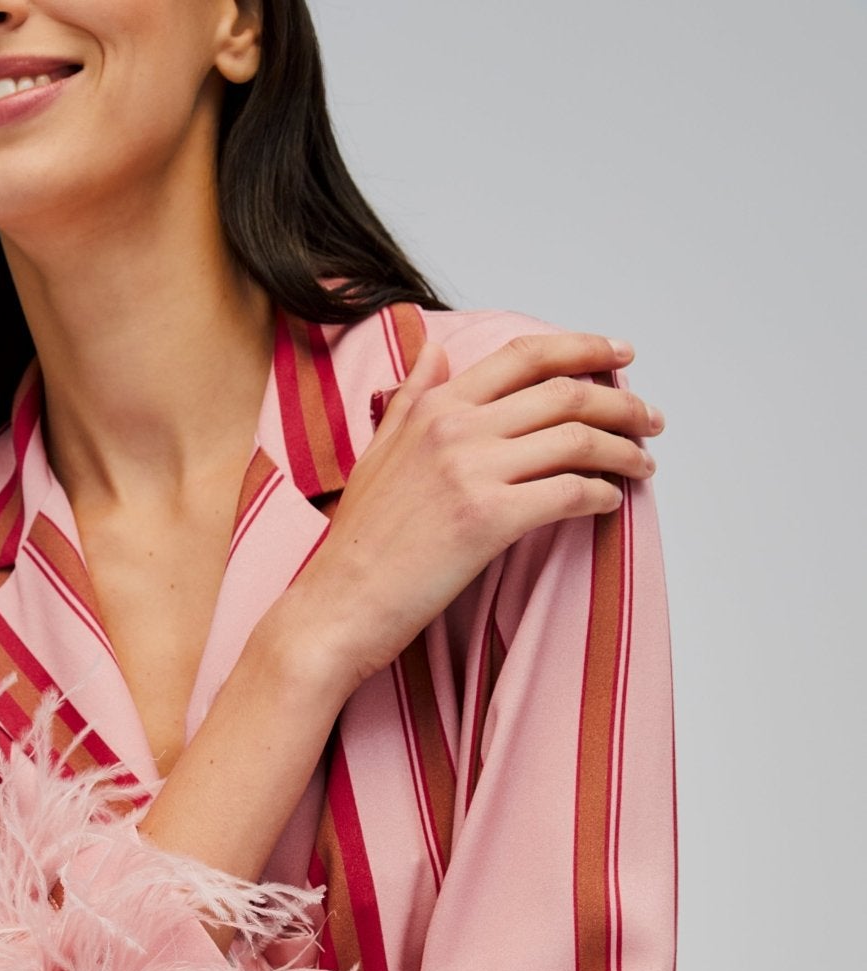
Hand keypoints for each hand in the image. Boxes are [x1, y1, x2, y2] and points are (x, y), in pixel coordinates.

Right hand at [274, 329, 663, 699]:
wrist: (338, 605)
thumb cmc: (358, 543)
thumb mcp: (377, 453)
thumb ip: (410, 398)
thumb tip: (435, 352)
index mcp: (433, 406)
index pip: (525, 356)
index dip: (584, 348)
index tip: (621, 357)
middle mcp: (455, 426)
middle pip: (564, 392)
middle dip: (621, 401)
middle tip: (650, 419)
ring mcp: (472, 471)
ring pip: (575, 438)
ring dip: (622, 449)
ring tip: (642, 464)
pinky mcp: (488, 519)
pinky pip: (568, 492)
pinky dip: (601, 494)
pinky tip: (611, 503)